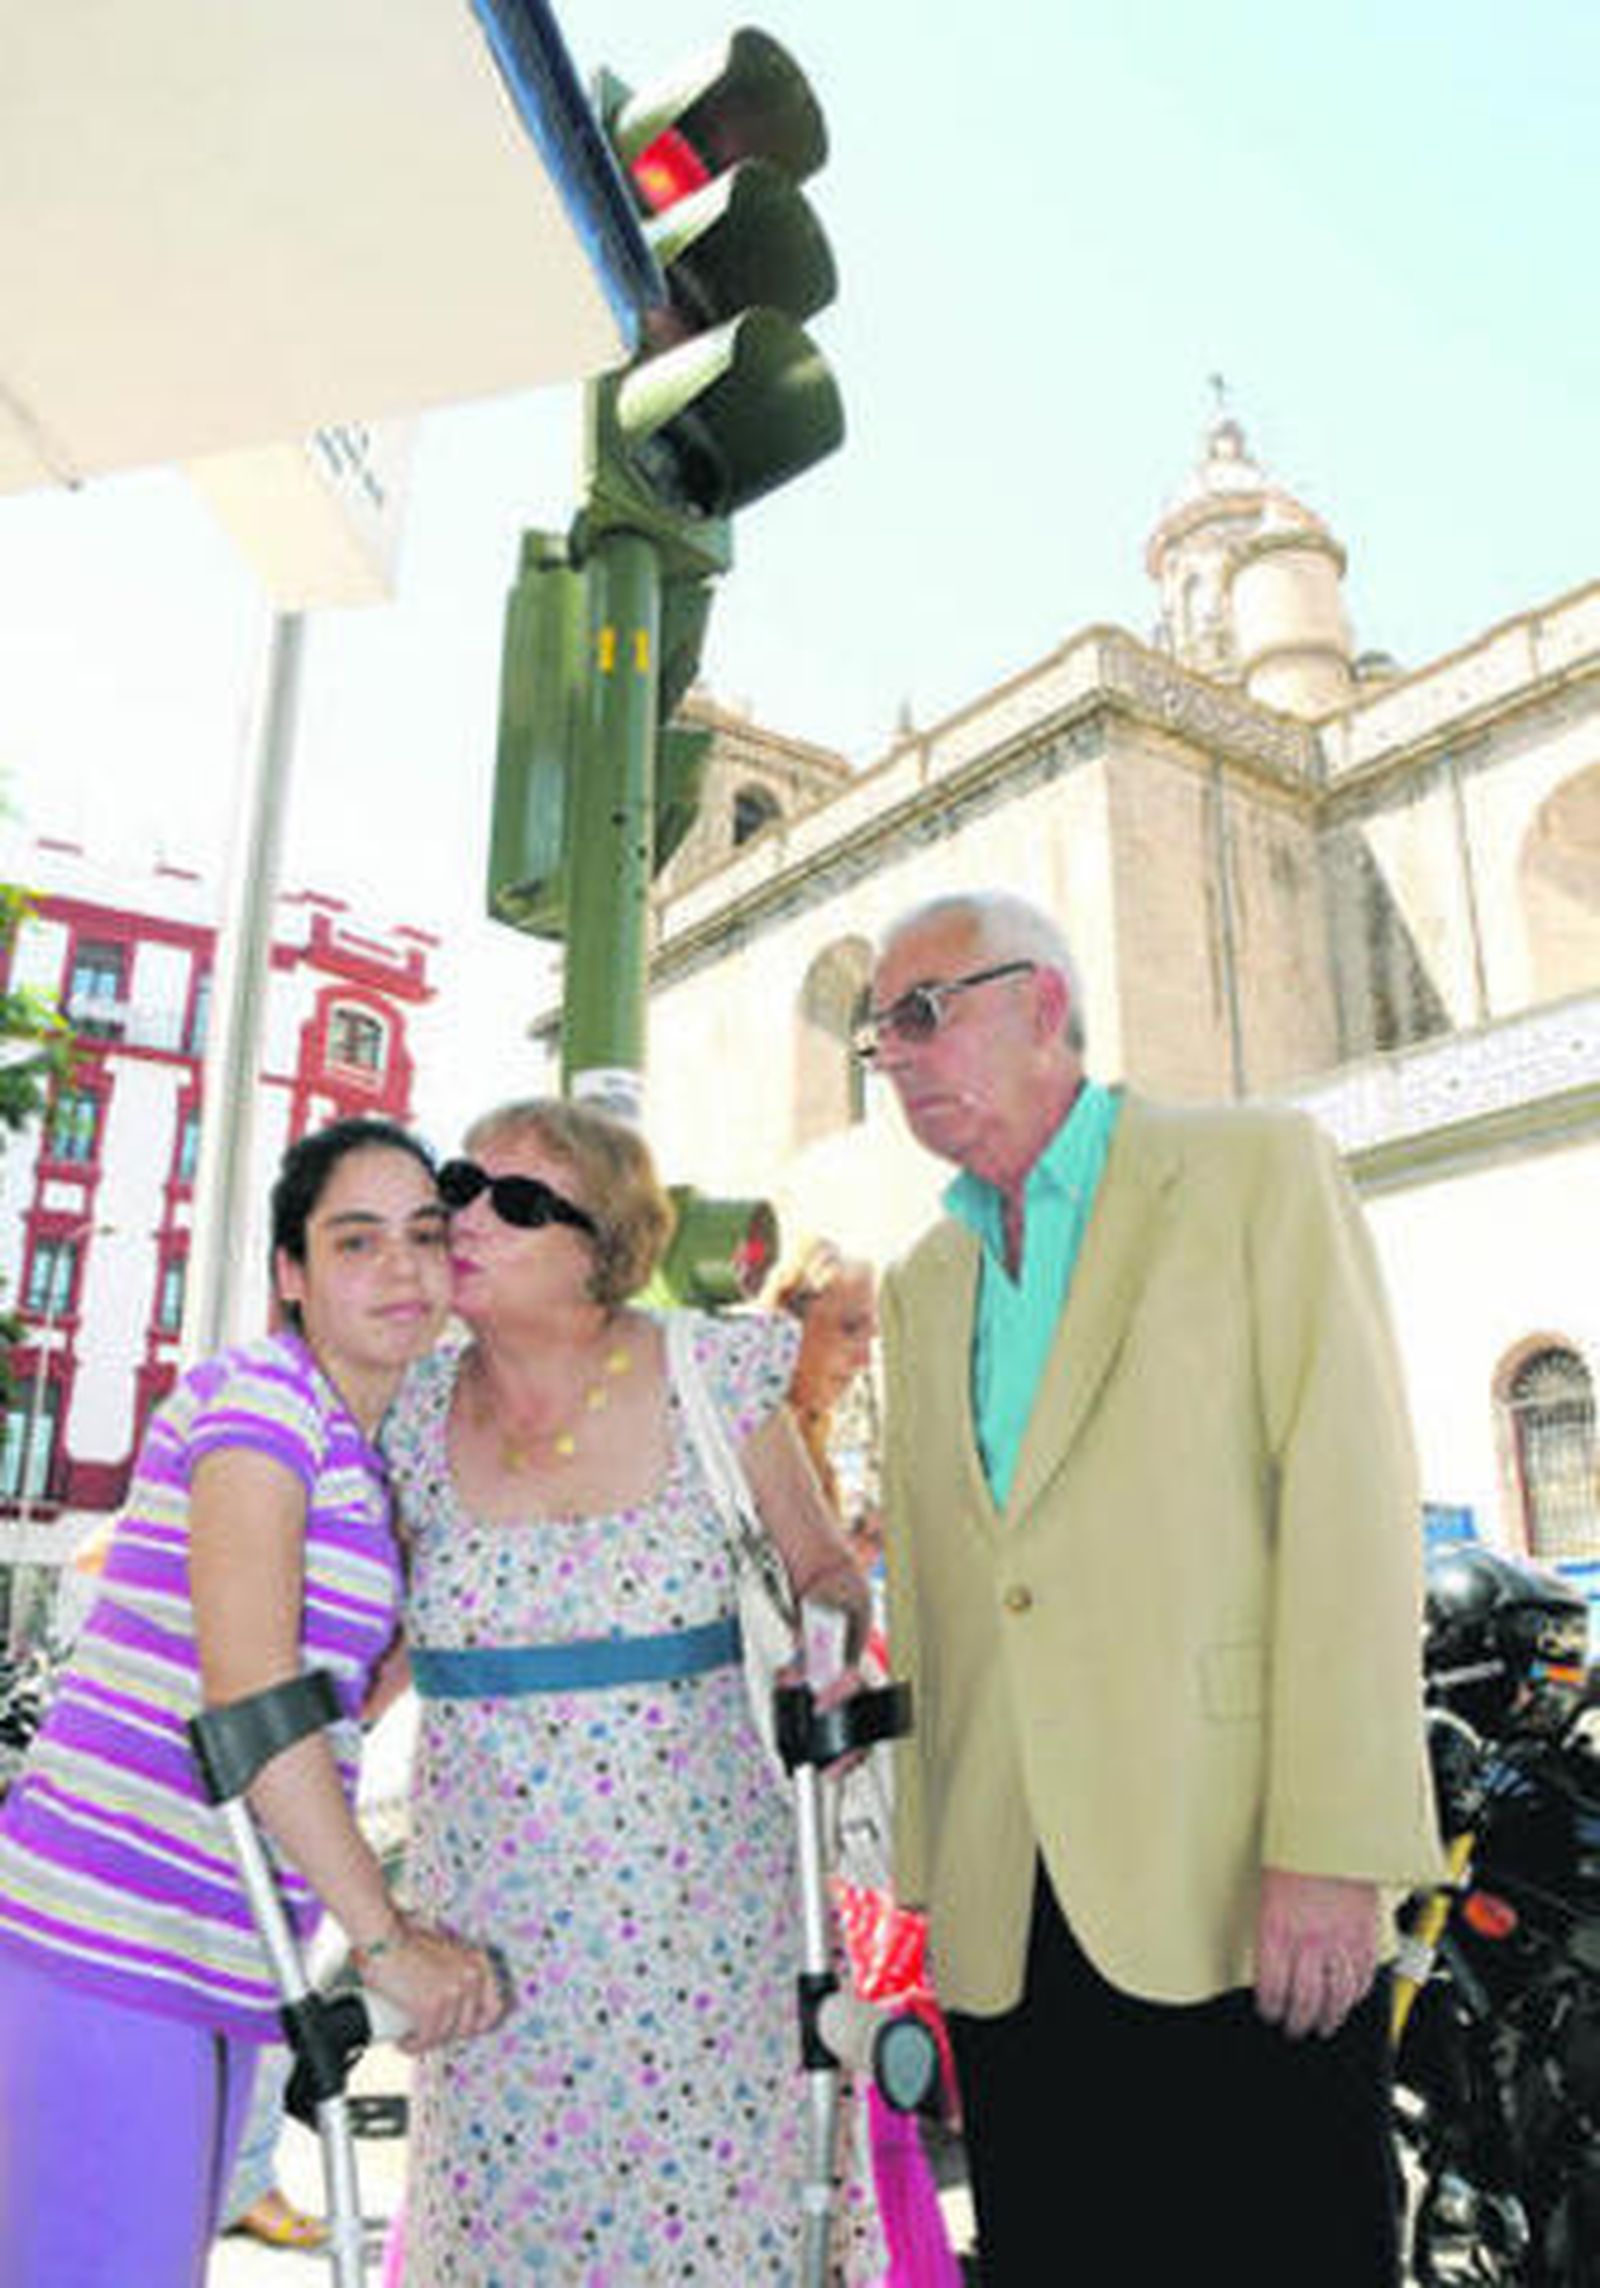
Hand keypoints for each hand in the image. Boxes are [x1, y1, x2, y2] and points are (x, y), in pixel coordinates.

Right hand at [364, 1920, 508, 2052]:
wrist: (381, 1938)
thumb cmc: (404, 1941)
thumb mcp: (442, 1951)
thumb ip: (454, 1970)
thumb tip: (453, 2000)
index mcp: (478, 1963)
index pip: (493, 2007)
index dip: (477, 2025)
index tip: (461, 2031)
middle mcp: (471, 1977)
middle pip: (467, 2026)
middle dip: (447, 2036)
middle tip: (429, 2034)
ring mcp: (453, 1992)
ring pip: (444, 2035)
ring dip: (426, 2043)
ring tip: (410, 2038)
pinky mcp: (432, 2006)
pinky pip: (426, 2039)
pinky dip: (413, 2046)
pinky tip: (403, 2043)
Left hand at [1253, 1868, 1378, 2039]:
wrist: (1334, 1831)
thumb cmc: (1296, 1853)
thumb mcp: (1268, 1892)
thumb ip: (1271, 1930)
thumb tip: (1270, 1962)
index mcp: (1277, 1930)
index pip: (1272, 1989)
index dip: (1270, 2009)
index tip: (1269, 2014)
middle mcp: (1309, 1941)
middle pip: (1304, 2001)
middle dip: (1298, 2023)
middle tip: (1295, 2030)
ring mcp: (1341, 1941)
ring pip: (1338, 1997)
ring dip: (1331, 2016)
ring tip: (1325, 2024)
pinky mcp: (1366, 1936)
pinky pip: (1364, 1977)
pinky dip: (1357, 1994)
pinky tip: (1350, 1998)